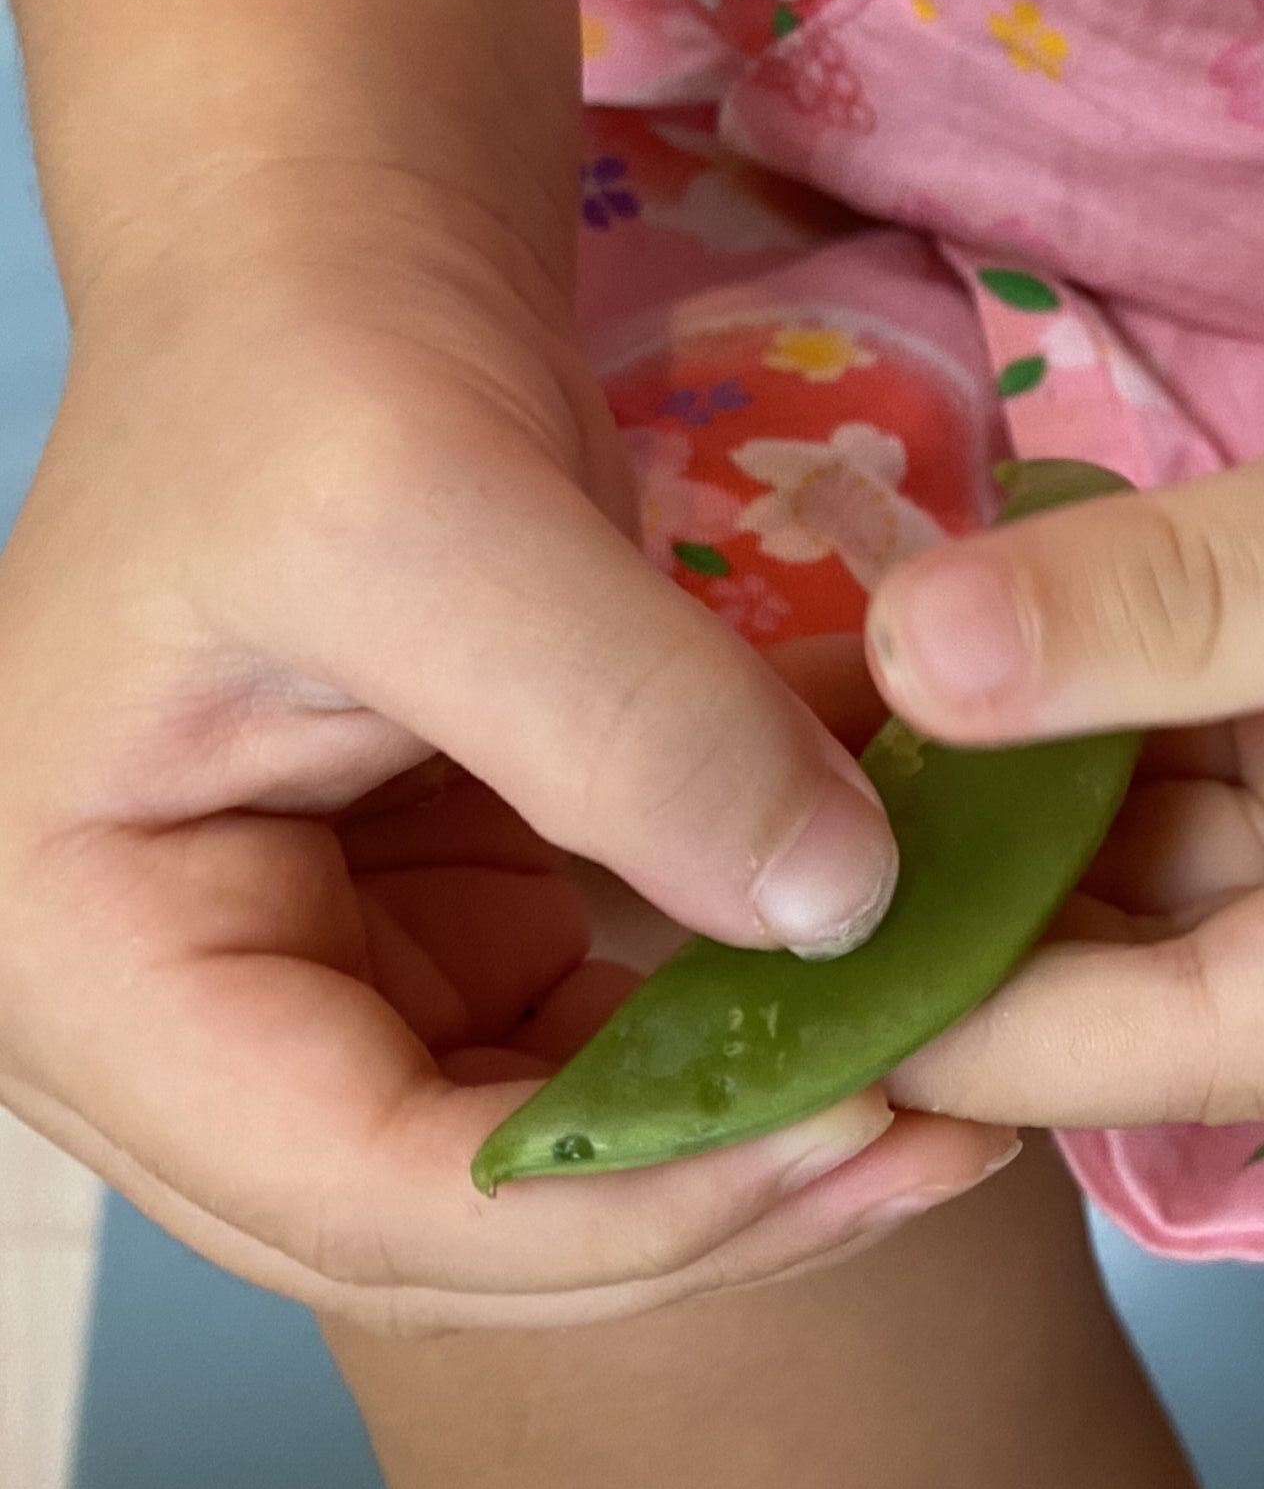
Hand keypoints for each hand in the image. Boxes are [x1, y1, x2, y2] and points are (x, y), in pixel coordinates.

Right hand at [0, 183, 1007, 1331]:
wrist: (351, 266)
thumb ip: (627, 723)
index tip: (853, 1124)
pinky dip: (738, 1049)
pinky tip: (892, 1012)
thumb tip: (842, 917)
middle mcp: (174, 1013)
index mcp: (79, 957)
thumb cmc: (315, 357)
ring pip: (540, 1162)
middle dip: (699, 1207)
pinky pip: (597, 1050)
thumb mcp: (437, 515)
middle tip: (938, 1143)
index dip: (614, 1199)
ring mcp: (319, 980)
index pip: (348, 1184)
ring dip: (743, 1152)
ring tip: (951, 1106)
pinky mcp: (440, 931)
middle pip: (446, 1222)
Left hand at [866, 102, 1263, 1127]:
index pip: (1235, 1037)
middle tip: (761, 866)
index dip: (1016, 1031)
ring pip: (1168, 837)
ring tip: (797, 758)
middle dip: (988, 912)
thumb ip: (1175, 606)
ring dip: (1007, 795)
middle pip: (1185, 956)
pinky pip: (1191, 723)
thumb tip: (907, 663)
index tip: (812, 998)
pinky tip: (924, 655)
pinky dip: (1072, 693)